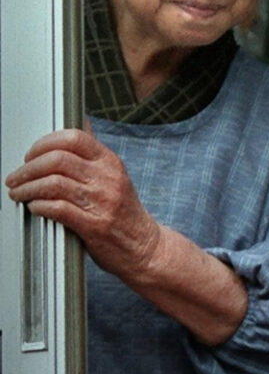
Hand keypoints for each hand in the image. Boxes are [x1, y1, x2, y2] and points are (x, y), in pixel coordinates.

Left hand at [6, 124, 246, 343]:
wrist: (146, 250)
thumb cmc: (125, 215)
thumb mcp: (115, 177)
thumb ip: (94, 155)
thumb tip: (82, 123)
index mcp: (110, 163)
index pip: (73, 138)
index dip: (44, 143)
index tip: (31, 155)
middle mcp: (107, 179)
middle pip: (57, 159)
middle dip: (28, 167)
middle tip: (17, 176)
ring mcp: (102, 203)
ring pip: (53, 183)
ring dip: (28, 187)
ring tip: (19, 193)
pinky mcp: (94, 226)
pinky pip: (58, 209)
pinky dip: (40, 206)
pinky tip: (34, 207)